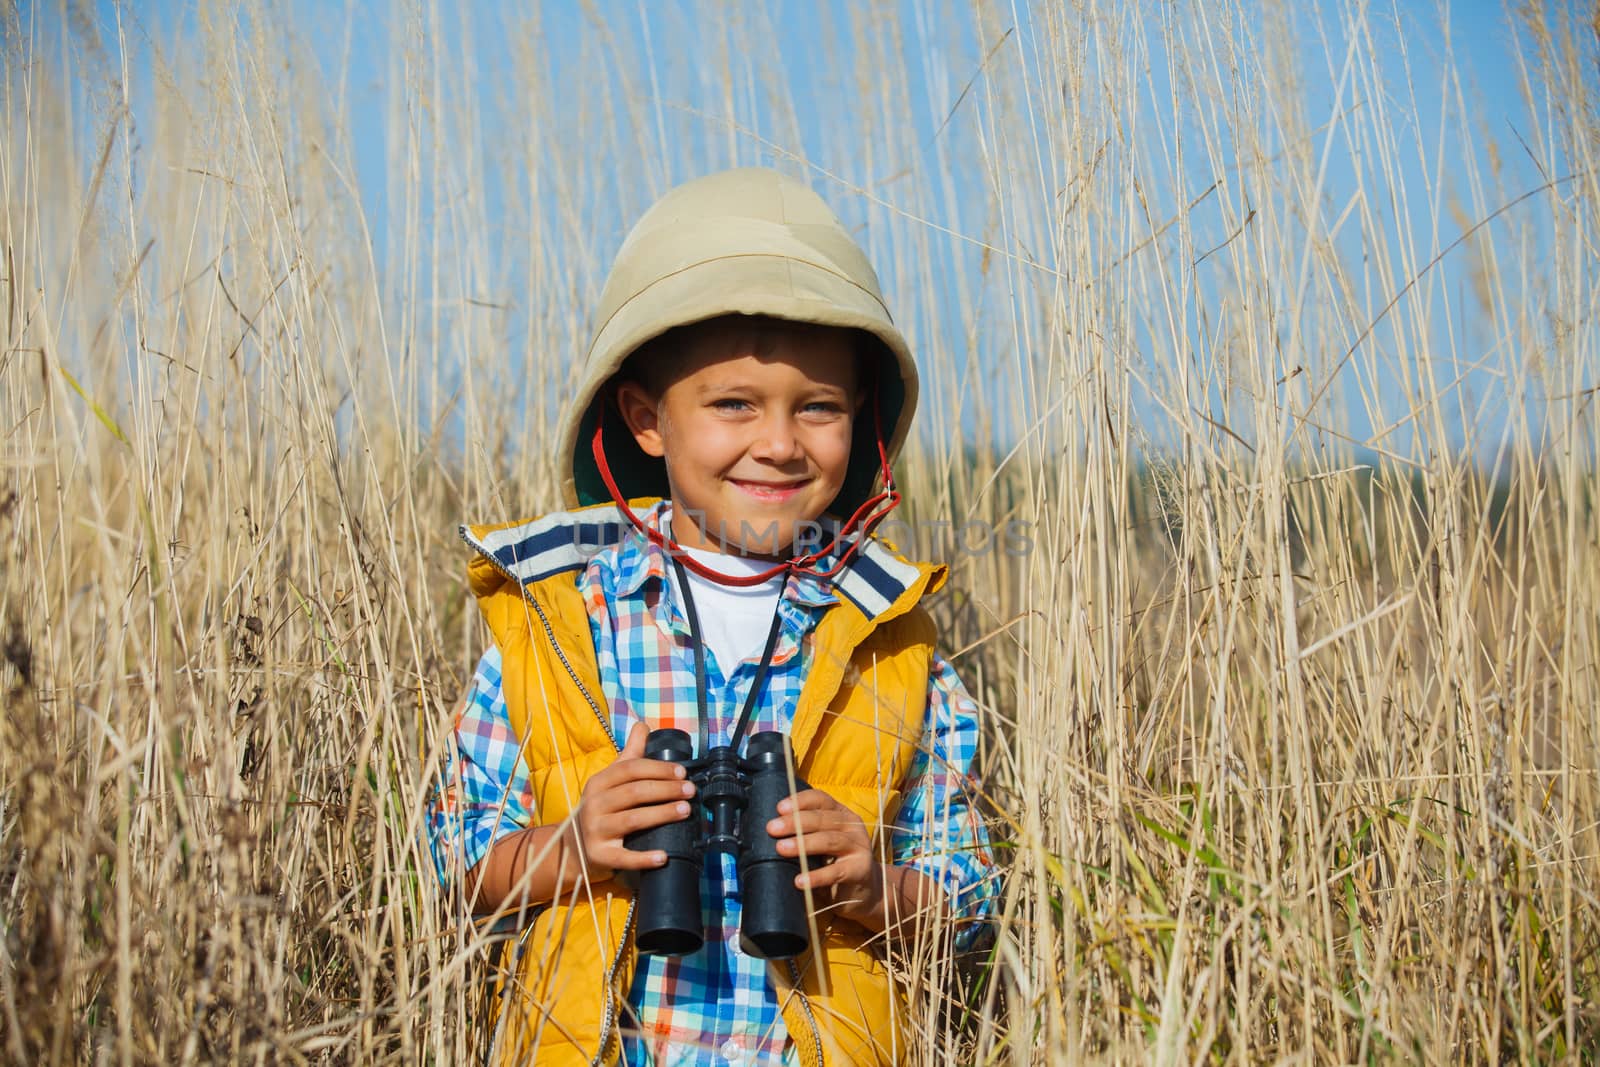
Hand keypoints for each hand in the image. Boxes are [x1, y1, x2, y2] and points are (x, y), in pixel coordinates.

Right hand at [572, 722, 696, 881]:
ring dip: (662, 814)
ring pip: (632, 820)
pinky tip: (663, 856)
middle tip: (690, 791)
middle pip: (634, 792)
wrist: (572, 848)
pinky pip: (623, 857)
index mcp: (599, 783)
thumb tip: (643, 725)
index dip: (658, 769)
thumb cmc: (600, 808)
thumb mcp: (609, 780)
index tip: (682, 772)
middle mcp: (594, 804)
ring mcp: (595, 830)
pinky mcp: (599, 856)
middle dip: (666, 789)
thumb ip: (629, 754)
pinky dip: (643, 857)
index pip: (630, 769)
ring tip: (685, 811)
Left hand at [765, 789, 884, 925]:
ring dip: (803, 843)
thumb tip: (771, 830)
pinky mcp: (860, 870)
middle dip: (794, 822)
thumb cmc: (834, 862)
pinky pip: (836, 872)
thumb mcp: (822, 842)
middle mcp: (851, 825)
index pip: (821, 799)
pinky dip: (817, 876)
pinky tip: (800, 881)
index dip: (800, 801)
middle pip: (822, 819)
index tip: (780, 808)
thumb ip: (805, 833)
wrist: (864, 891)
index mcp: (840, 813)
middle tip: (772, 828)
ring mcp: (858, 846)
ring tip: (781, 849)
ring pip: (829, 840)